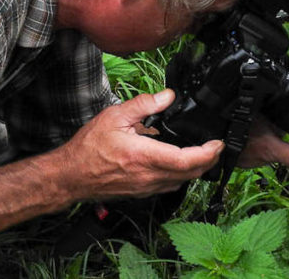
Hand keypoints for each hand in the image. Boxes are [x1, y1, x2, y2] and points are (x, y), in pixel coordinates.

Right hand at [60, 89, 223, 198]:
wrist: (71, 176)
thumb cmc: (88, 148)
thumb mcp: (114, 116)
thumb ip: (143, 104)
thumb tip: (167, 96)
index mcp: (143, 156)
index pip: (186, 160)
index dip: (208, 153)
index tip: (217, 143)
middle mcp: (148, 176)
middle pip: (190, 174)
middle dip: (208, 161)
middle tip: (215, 147)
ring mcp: (146, 187)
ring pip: (181, 182)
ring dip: (196, 170)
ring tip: (201, 154)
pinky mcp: (141, 193)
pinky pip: (169, 187)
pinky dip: (180, 176)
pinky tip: (177, 164)